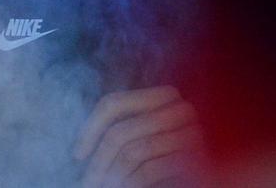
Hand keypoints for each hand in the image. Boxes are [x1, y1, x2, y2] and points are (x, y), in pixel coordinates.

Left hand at [74, 85, 204, 186]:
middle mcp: (183, 110)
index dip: (90, 128)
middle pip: (122, 129)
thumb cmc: (156, 160)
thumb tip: (78, 146)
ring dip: (111, 174)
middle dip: (100, 160)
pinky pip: (151, 169)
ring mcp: (195, 134)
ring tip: (99, 186)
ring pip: (134, 151)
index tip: (77, 155)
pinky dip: (131, 182)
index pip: (113, 103)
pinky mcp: (199, 160)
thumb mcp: (136, 138)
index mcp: (165, 96)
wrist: (190, 176)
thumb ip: (119, 127)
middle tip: (86, 182)